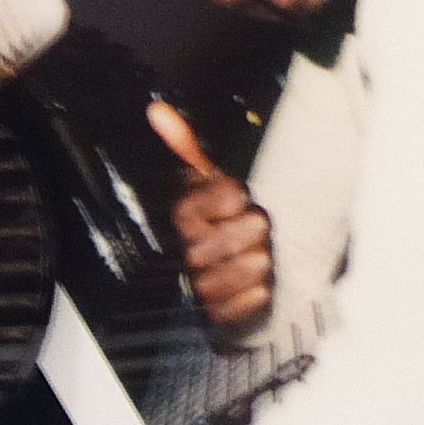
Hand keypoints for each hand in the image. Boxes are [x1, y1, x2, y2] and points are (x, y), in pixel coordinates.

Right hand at [148, 100, 273, 333]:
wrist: (262, 254)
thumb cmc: (235, 211)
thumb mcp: (217, 176)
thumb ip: (191, 145)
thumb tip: (159, 111)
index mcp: (184, 217)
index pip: (190, 210)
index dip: (216, 202)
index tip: (241, 195)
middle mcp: (187, 252)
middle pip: (200, 250)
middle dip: (233, 236)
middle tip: (261, 224)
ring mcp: (201, 285)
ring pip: (211, 284)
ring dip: (240, 269)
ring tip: (264, 256)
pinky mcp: (217, 313)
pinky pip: (225, 313)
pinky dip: (246, 301)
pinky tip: (264, 286)